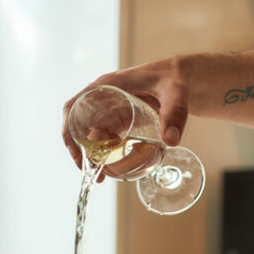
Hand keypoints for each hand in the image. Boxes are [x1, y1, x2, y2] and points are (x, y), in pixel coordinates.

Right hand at [61, 55, 189, 178]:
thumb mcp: (176, 93)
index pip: (75, 106)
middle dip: (80, 150)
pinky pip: (107, 137)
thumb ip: (175, 114)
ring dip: (94, 154)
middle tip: (92, 173)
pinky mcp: (121, 119)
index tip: (77, 152)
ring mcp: (112, 109)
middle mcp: (104, 97)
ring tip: (102, 177)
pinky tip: (114, 166)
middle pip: (79, 124)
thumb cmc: (175, 78)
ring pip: (92, 134)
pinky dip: (107, 152)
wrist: (183, 77)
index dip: (70, 130)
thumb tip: (171, 141)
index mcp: (108, 85)